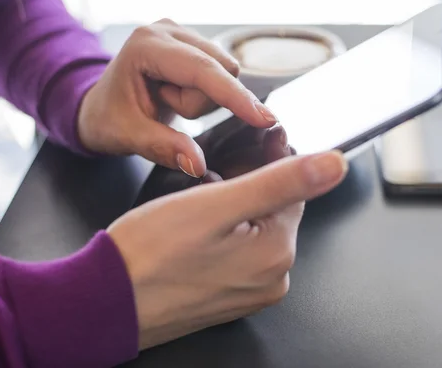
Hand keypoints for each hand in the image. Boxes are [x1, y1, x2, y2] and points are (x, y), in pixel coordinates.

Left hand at [78, 18, 276, 176]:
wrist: (99, 105)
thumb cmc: (107, 118)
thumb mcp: (128, 136)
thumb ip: (163, 148)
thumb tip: (198, 164)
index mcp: (146, 45)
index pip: (202, 71)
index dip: (235, 97)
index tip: (265, 118)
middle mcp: (167, 30)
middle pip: (220, 71)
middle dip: (202, 103)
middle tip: (167, 110)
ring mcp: (182, 34)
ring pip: (224, 73)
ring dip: (203, 100)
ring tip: (168, 103)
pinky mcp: (193, 44)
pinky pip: (221, 74)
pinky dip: (204, 94)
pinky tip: (177, 96)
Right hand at [108, 147, 348, 348]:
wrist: (106, 302)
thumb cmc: (151, 252)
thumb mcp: (218, 204)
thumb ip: (281, 182)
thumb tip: (335, 165)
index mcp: (277, 254)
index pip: (291, 192)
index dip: (272, 161)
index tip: (257, 138)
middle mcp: (271, 280)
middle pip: (272, 212)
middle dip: (248, 187)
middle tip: (211, 177)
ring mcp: (249, 292)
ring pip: (252, 230)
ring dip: (232, 209)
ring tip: (196, 204)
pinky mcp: (226, 297)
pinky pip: (235, 252)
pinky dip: (221, 233)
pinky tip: (193, 230)